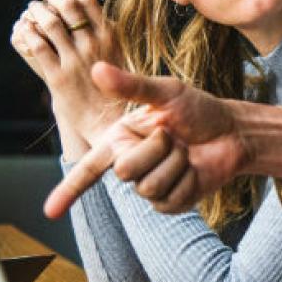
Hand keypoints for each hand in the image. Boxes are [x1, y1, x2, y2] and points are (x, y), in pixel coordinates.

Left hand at [9, 0, 124, 154]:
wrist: (109, 119)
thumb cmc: (112, 79)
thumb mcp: (113, 44)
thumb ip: (96, 14)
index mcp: (110, 36)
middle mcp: (94, 46)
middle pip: (67, 7)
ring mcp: (75, 61)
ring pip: (50, 24)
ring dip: (36, 11)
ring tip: (32, 9)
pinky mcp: (58, 78)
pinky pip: (38, 46)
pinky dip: (28, 32)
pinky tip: (25, 29)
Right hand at [44, 62, 252, 217]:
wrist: (232, 132)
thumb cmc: (198, 109)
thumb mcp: (167, 92)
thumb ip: (132, 85)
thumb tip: (96, 69)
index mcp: (120, 139)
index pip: (88, 168)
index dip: (68, 191)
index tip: (49, 212)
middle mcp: (130, 164)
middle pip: (125, 171)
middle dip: (155, 148)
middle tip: (173, 136)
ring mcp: (150, 187)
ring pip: (149, 186)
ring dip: (175, 163)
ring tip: (185, 151)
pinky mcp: (171, 203)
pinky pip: (169, 199)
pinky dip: (186, 180)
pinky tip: (194, 169)